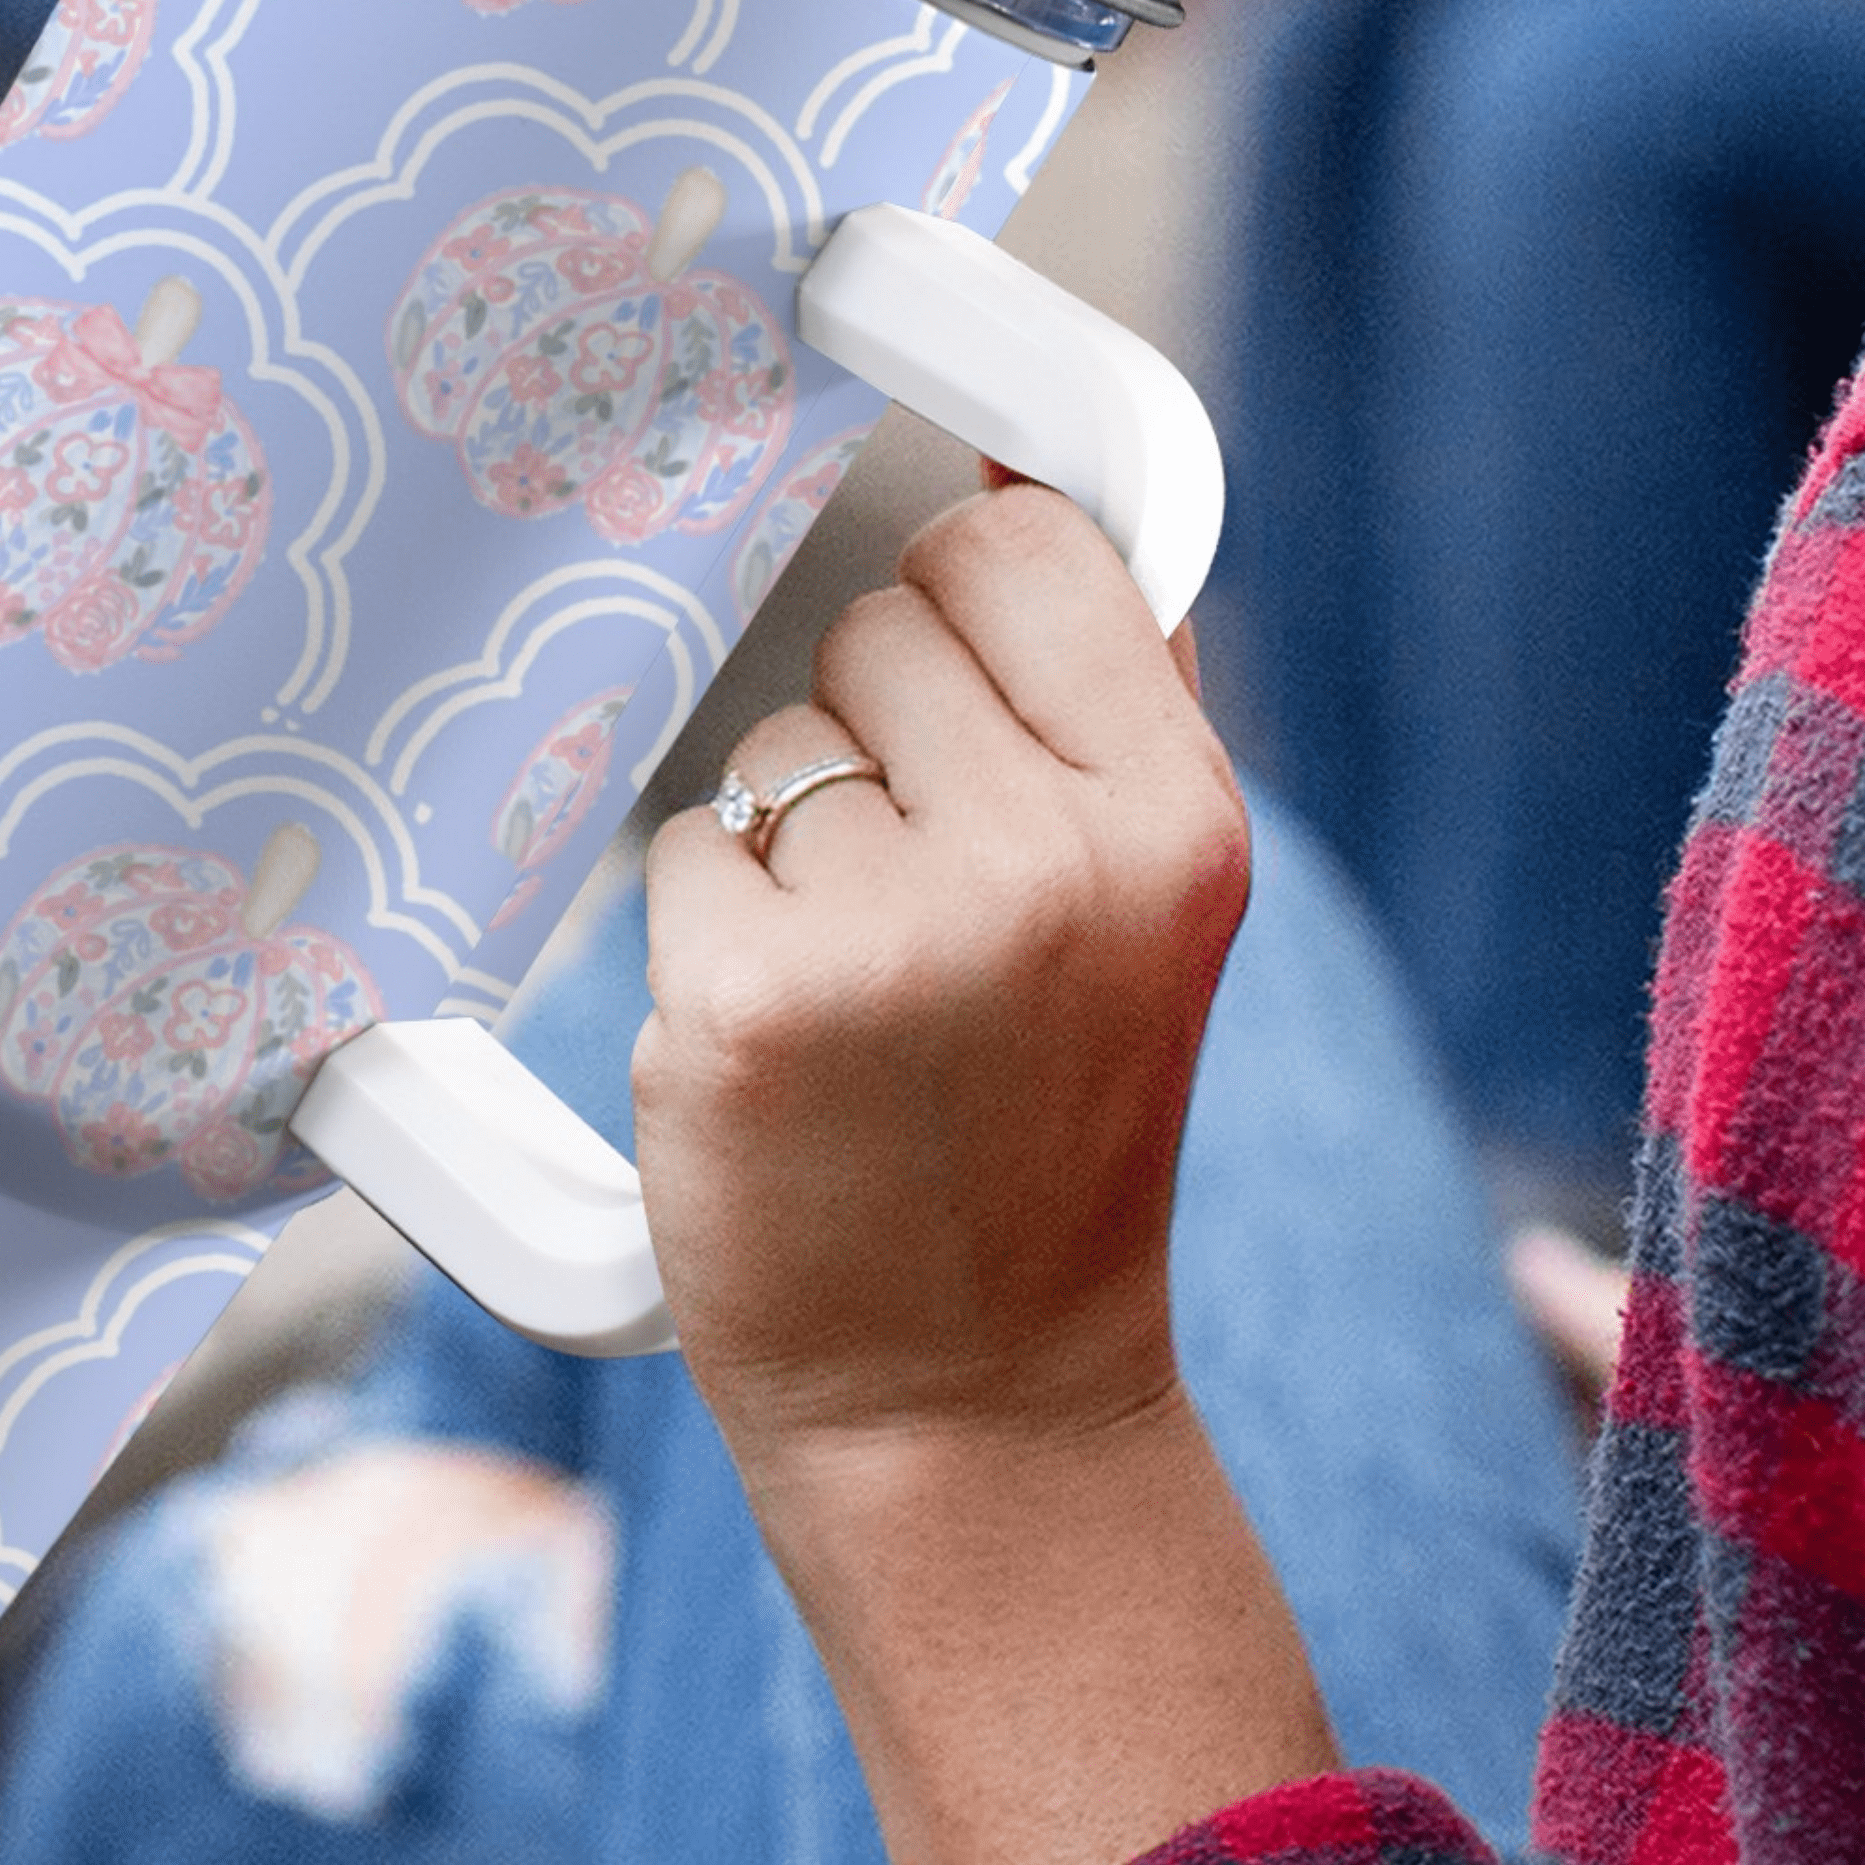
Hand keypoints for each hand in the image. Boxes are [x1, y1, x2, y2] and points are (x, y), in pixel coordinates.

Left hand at [635, 480, 1334, 1864]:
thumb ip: (1107, 680)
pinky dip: (712, 935)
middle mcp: (1052, 863)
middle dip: (876, 744)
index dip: (964, 613)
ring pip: (774, 749)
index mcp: (1179, 819)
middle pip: (874, 627)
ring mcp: (894, 935)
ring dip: (791, 850)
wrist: (973, 1399)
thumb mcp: (1150, 902)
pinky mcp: (745, 1003)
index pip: (1016, 543)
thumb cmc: (1051, 1129)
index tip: (960, 705)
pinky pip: (686, 851)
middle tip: (922, 913)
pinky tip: (784, 1050)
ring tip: (864, 999)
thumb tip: (1016, 465)